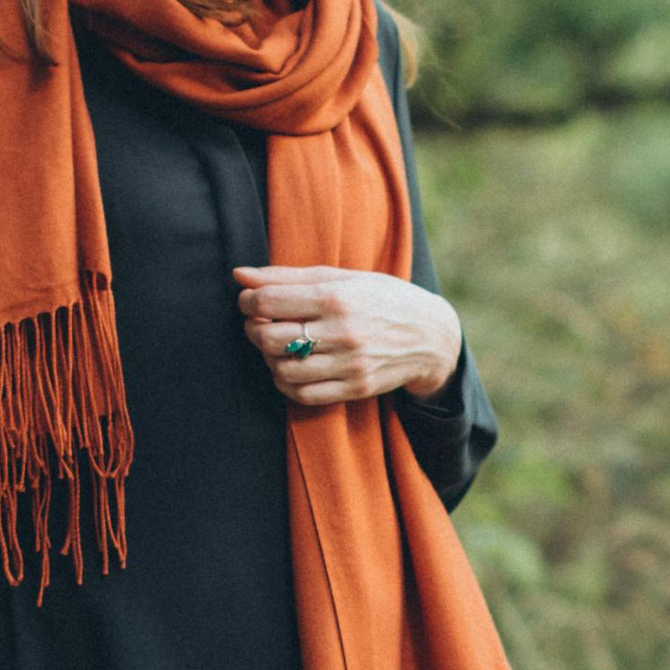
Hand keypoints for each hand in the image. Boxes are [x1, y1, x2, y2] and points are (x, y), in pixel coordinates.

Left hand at [234, 264, 461, 408]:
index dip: (248, 301)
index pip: (268, 302)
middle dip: (254, 330)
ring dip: (269, 358)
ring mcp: (349, 363)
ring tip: (276, 346)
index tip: (249, 301)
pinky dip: (286, 383)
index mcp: (336, 297)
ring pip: (283, 369)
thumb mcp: (341, 277)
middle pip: (269, 338)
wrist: (430, 334)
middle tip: (260, 324)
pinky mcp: (355, 387)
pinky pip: (303, 394)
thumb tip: (239, 274)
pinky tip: (290, 368)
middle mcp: (342, 331)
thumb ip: (287, 276)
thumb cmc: (381, 298)